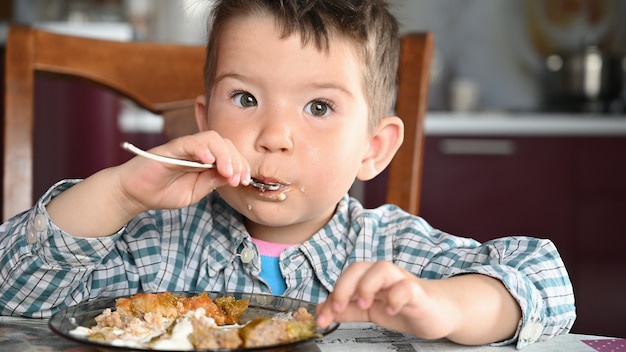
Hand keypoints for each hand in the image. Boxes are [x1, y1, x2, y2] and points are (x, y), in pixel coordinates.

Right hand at [118, 131, 250, 210]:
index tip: (245, 181)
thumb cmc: (164, 192)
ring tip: (227, 172)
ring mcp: (185, 148)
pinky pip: (189, 143)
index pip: (231, 154)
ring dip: (224, 155)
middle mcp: (198, 150)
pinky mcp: (170, 148)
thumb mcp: (196, 192)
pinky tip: (208, 162)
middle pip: (225, 144)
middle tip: (238, 179)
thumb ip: (213, 182)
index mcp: (206, 160)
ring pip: (212, 138)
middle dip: (237, 161)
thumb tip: (234, 176)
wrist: (135, 194)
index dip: (241, 166)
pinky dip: (202, 149)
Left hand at [316, 262, 520, 344]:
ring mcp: (402, 281)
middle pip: (359, 267)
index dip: (331, 295)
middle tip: (338, 307)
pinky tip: (390, 310)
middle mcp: (384, 277)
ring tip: (364, 305)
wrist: (439, 312)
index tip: (322, 316)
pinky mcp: (419, 292)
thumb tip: (322, 310)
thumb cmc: (406, 306)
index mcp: (371, 279)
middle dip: (344, 286)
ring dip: (368, 286)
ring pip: (382, 269)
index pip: (345, 278)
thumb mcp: (371, 311)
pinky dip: (396, 297)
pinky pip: (407, 286)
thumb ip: (348, 310)